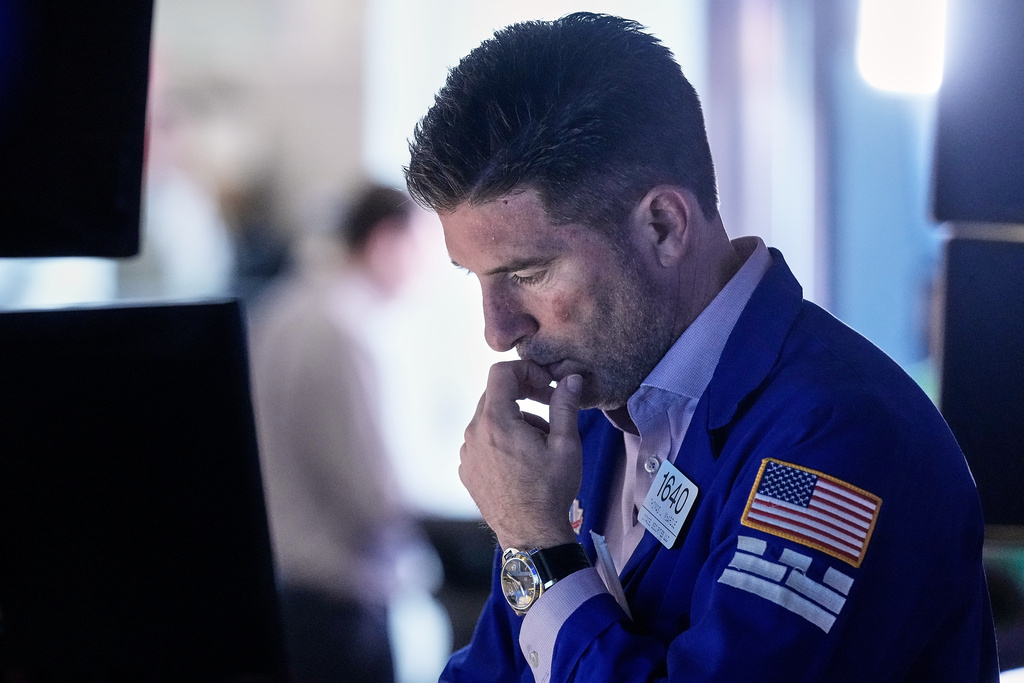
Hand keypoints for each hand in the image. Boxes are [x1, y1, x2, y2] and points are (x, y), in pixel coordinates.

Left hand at [459, 360, 582, 550]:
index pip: (500, 373)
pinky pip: (482, 441)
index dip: (525, 370)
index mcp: (496, 422)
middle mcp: (473, 434)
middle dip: (522, 394)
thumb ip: (565, 405)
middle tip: (549, 406)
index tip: (545, 384)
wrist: (531, 535)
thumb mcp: (565, 445)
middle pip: (494, 394)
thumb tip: (570, 379)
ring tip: (540, 443)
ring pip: (489, 418)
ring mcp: (467, 453)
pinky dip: (501, 440)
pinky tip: (522, 460)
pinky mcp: (466, 469)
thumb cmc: (550, 491)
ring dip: (514, 419)